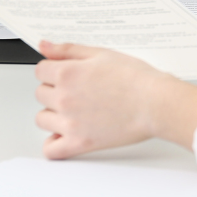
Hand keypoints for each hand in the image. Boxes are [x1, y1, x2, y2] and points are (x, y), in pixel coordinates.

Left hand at [34, 42, 196, 157]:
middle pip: (40, 94)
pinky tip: (64, 135)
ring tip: (74, 110)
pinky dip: (54, 144)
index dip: (53, 69)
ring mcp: (70, 123)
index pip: (40, 70)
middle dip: (55, 90)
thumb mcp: (101, 53)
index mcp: (67, 74)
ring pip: (42, 119)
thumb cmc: (136, 78)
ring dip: (53, 114)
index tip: (65, 73)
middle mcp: (64, 99)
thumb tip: (44, 46)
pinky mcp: (79, 143)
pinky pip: (51, 150)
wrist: (155, 103)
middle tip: (77, 90)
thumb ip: (68, 50)